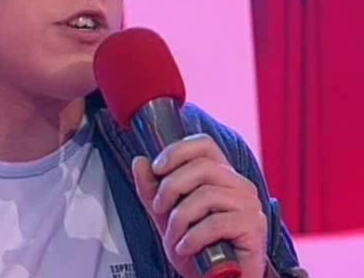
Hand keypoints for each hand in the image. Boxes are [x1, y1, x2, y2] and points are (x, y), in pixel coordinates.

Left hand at [131, 134, 267, 277]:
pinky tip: (185, 248)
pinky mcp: (253, 228)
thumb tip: (139, 161)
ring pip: (206, 195)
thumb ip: (151, 188)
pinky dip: (192, 237)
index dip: (177, 151)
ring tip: (174, 237)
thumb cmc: (196, 247)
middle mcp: (239, 184)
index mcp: (221, 174)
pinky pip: (216, 223)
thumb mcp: (165, 214)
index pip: (204, 144)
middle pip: (202, 167)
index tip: (157, 168)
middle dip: (171, 187)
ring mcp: (249, 205)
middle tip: (159, 208)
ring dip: (180, 218)